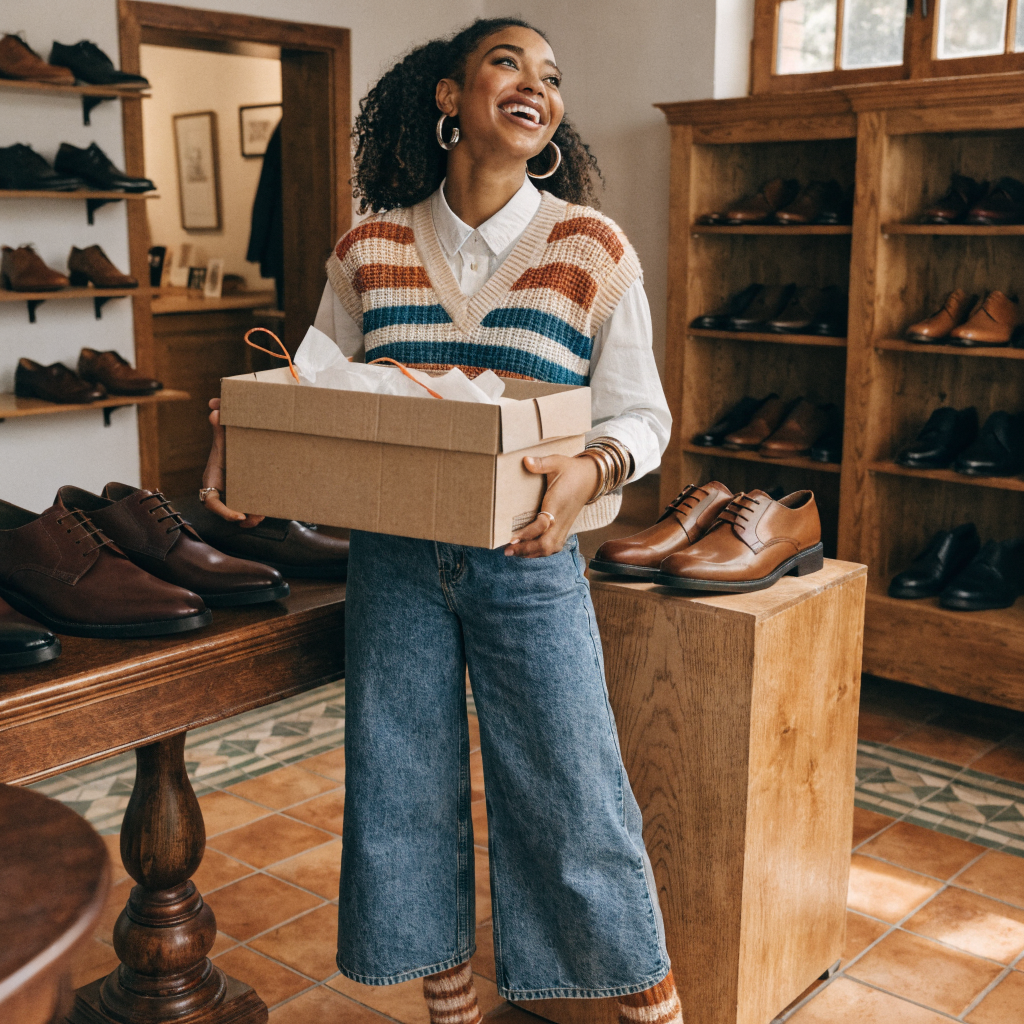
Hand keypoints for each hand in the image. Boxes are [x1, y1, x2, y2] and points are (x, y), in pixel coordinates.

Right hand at [202, 398, 264, 527]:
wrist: (235, 448)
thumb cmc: (226, 447)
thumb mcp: (223, 441)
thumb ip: (219, 430)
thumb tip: (215, 411)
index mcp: (212, 481)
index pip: (211, 503)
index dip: (224, 512)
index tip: (240, 515)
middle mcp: (221, 492)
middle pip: (228, 512)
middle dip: (242, 518)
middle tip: (257, 517)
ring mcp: (233, 495)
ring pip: (241, 513)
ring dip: (253, 517)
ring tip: (264, 514)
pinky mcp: (245, 495)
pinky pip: (250, 508)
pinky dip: (258, 510)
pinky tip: (269, 509)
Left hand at [504, 454, 598, 557]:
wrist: (591, 477)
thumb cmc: (571, 470)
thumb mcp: (557, 462)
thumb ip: (541, 463)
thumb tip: (525, 460)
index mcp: (558, 504)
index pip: (543, 524)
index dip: (528, 533)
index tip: (512, 537)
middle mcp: (562, 519)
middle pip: (547, 543)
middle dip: (527, 549)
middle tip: (507, 550)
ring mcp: (565, 525)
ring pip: (551, 548)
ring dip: (532, 553)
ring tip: (514, 552)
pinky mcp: (565, 528)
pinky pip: (554, 546)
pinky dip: (540, 552)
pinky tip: (527, 551)